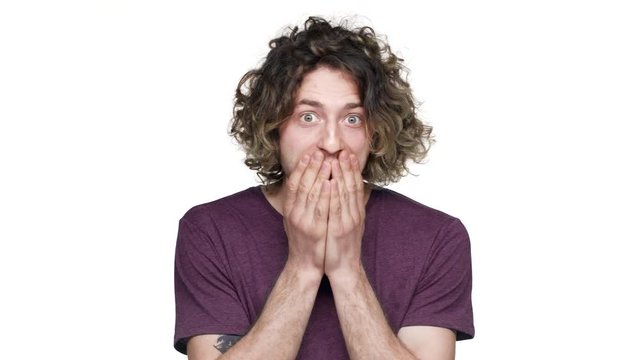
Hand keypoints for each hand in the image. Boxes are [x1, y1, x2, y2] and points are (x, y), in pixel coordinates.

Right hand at [282, 151, 330, 274]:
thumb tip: (300, 182)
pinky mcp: (315, 230)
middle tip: (319, 151)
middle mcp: (294, 214)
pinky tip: (331, 182)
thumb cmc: (303, 241)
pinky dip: (326, 194)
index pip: (293, 183)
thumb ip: (297, 202)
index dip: (300, 167)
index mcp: (289, 209)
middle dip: (311, 166)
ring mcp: (304, 222)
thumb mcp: (295, 219)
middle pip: (302, 185)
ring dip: (320, 176)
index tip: (308, 153)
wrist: (305, 265)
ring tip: (328, 160)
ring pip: (312, 194)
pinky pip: (321, 209)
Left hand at [324, 151, 365, 276]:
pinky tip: (329, 183)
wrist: (344, 268)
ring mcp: (348, 221)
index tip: (348, 154)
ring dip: (340, 176)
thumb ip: (348, 208)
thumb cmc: (342, 245)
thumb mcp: (348, 224)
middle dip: (347, 167)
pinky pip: (335, 209)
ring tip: (335, 160)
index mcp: (356, 211)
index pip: (356, 185)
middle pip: (351, 186)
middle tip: (343, 150)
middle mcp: (354, 214)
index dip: (352, 169)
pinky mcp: (338, 230)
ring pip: (344, 194)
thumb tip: (345, 192)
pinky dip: (333, 195)